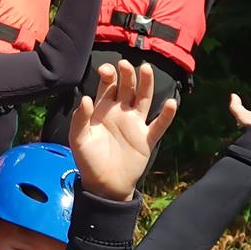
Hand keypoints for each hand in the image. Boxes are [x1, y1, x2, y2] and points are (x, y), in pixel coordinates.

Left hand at [70, 60, 177, 200]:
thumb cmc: (88, 161)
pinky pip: (159, 125)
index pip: (108, 86)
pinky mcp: (147, 139)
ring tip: (147, 69)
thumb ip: (80, 119)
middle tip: (125, 64)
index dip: (108, 76)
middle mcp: (121, 113)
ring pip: (143, 99)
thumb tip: (85, 98)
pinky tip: (171, 103)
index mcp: (103, 110)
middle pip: (127, 88)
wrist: (104, 185)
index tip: (106, 69)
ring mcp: (135, 125)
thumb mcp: (79, 139)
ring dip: (146, 84)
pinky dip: (166, 115)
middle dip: (127, 75)